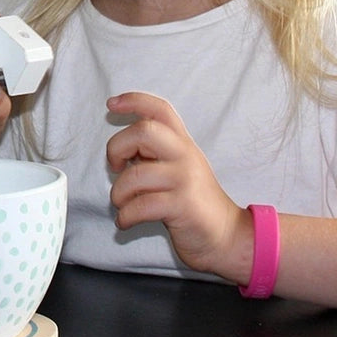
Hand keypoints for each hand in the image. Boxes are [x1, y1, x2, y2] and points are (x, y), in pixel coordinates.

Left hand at [106, 91, 249, 279]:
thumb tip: (120, 146)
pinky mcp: (183, 206)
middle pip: (144, 131)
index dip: (134, 101)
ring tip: (122, 205)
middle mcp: (185, 155)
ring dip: (118, 194)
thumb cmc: (191, 202)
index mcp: (182, 143)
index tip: (111, 104)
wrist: (225, 236)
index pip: (160, 109)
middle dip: (116, 147)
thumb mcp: (176, 168)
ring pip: (135, 175)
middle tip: (115, 168)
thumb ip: (153, 153)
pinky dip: (125, 216)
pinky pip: (141, 206)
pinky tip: (126, 221)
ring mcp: (185, 179)